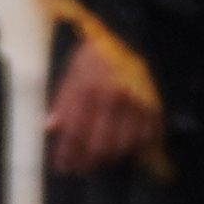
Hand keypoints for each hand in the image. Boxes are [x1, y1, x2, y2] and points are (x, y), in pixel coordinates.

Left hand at [42, 35, 149, 175]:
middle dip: (87, 163)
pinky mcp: (153, 105)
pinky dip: (134, 147)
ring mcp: (136, 103)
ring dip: (109, 159)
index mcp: (88, 89)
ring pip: (123, 146)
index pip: (74, 134)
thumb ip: (62, 101)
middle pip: (99, 146)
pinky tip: (122, 149)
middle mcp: (112, 99)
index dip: (68, 154)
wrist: (130, 34)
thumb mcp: (71, 72)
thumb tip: (50, 127)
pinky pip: (145, 137)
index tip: (63, 166)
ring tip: (98, 161)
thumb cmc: (95, 54)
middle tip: (79, 169)